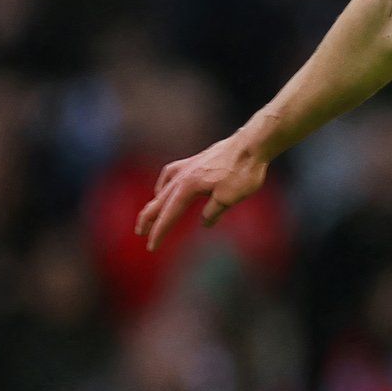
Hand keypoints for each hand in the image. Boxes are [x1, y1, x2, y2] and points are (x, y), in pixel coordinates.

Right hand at [133, 134, 269, 250]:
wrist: (252, 144)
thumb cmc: (242, 171)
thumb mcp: (229, 198)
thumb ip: (213, 212)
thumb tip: (205, 222)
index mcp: (187, 188)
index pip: (169, 215)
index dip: (159, 232)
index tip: (151, 246)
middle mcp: (183, 176)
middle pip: (159, 201)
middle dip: (149, 219)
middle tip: (140, 233)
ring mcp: (188, 166)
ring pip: (164, 187)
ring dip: (155, 202)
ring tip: (150, 213)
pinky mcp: (196, 160)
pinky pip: (172, 173)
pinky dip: (165, 183)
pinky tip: (167, 186)